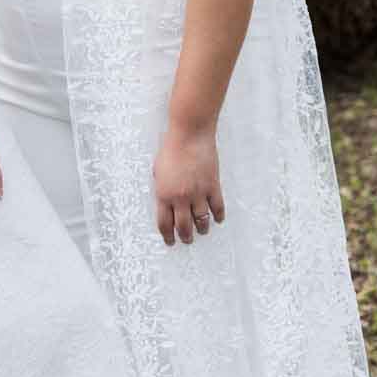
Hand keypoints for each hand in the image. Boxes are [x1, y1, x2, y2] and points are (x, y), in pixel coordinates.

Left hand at [152, 124, 224, 245]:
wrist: (190, 135)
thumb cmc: (171, 148)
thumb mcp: (158, 170)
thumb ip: (162, 187)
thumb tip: (165, 199)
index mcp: (164, 194)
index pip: (165, 223)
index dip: (167, 236)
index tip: (170, 241)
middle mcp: (181, 198)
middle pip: (184, 226)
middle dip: (185, 237)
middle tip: (187, 240)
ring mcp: (198, 193)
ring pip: (202, 220)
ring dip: (202, 229)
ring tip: (202, 231)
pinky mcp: (213, 186)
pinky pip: (217, 207)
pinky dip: (218, 216)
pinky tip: (217, 219)